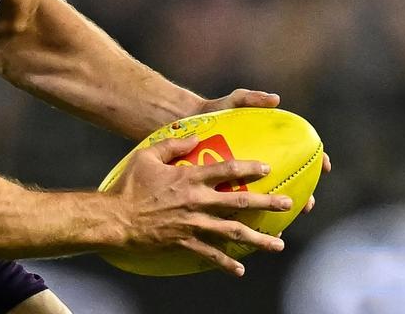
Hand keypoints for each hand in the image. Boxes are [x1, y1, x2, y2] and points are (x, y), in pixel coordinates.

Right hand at [112, 135, 291, 275]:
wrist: (116, 218)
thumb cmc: (129, 185)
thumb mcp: (147, 155)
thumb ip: (172, 145)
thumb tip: (194, 137)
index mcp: (188, 177)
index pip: (225, 170)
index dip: (248, 168)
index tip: (267, 168)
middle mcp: (196, 200)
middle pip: (239, 202)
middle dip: (266, 202)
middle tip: (288, 204)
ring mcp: (193, 223)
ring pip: (232, 232)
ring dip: (258, 239)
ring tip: (278, 244)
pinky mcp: (185, 241)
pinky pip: (211, 254)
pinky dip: (227, 263)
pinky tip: (241, 269)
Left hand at [198, 90, 331, 214]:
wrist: (188, 121)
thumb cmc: (216, 111)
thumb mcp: (233, 102)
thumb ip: (252, 98)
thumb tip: (276, 99)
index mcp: (270, 145)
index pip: (302, 152)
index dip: (317, 158)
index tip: (325, 166)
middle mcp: (264, 163)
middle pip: (292, 182)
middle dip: (305, 195)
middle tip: (307, 204)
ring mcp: (249, 177)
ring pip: (270, 200)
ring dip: (278, 214)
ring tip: (282, 226)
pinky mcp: (230, 187)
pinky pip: (244, 207)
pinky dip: (249, 219)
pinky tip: (250, 232)